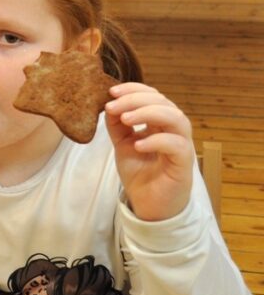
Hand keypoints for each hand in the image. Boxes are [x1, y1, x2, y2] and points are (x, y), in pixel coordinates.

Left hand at [105, 82, 194, 221]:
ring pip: (175, 118)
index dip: (134, 89)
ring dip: (148, 113)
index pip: (153, 96)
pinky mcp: (185, 163)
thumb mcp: (122, 144)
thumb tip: (109, 104)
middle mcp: (174, 130)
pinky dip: (156, 141)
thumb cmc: (139, 173)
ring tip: (125, 119)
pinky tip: (137, 145)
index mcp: (160, 122)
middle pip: (163, 102)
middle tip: (112, 105)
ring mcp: (182, 145)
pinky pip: (176, 145)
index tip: (111, 91)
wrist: (147, 204)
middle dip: (136, 99)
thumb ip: (117, 125)